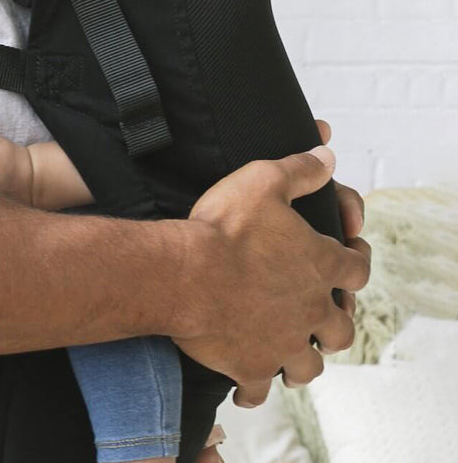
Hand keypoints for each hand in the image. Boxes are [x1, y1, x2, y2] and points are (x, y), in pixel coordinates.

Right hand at [173, 145, 369, 405]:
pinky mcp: (251, 365)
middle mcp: (310, 309)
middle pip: (341, 327)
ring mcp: (282, 342)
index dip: (357, 260)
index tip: (349, 255)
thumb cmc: (223, 227)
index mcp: (319, 264)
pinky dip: (254, 388)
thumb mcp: (262, 180)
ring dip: (303, 358)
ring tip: (292, 353)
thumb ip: (299, 169)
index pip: (357, 268)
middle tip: (322, 314)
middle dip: (335, 321)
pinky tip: (245, 385)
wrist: (184, 275)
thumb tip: (327, 154)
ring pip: (309, 364)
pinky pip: (258, 388)